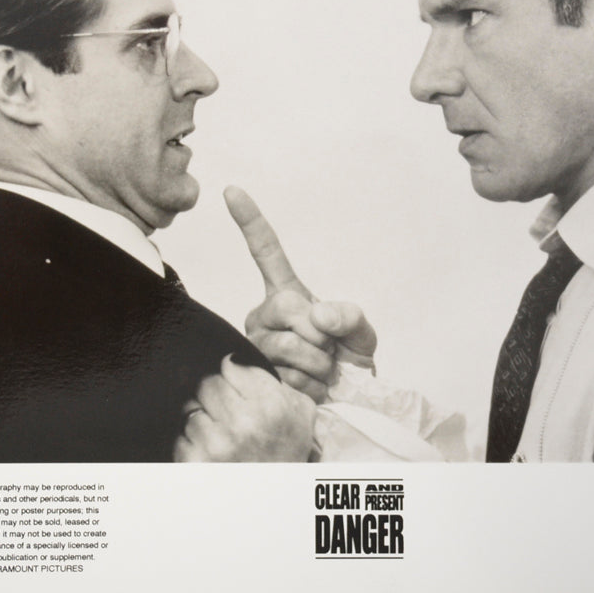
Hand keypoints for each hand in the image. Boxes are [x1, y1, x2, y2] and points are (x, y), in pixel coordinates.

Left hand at [174, 355, 315, 461]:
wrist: (277, 499)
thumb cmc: (287, 451)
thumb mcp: (298, 410)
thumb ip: (269, 380)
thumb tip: (231, 359)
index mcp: (270, 406)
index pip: (229, 366)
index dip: (230, 374)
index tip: (234, 384)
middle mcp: (242, 424)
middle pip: (206, 384)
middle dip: (213, 394)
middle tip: (226, 410)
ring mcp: (215, 445)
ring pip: (190, 409)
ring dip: (202, 418)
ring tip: (220, 434)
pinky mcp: (195, 464)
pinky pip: (180, 437)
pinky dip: (191, 442)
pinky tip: (211, 451)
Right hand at [224, 186, 377, 401]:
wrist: (345, 402)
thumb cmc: (349, 362)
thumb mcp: (361, 333)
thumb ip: (350, 317)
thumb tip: (320, 315)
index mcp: (287, 296)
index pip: (266, 252)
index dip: (250, 221)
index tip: (232, 190)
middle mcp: (263, 316)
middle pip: (286, 308)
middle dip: (320, 333)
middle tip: (331, 351)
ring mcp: (255, 345)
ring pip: (286, 346)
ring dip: (318, 364)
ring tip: (323, 371)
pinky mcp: (254, 376)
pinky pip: (287, 376)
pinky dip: (312, 386)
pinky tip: (314, 389)